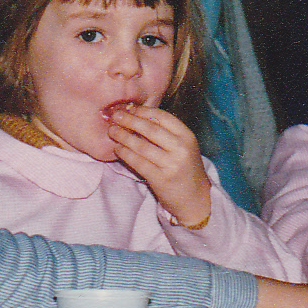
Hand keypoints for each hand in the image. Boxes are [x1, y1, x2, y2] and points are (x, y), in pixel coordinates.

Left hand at [106, 104, 210, 229]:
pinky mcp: (161, 180)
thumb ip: (165, 133)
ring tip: (112, 131)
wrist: (196, 199)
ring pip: (141, 146)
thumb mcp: (183, 147)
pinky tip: (118, 149)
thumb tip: (136, 117)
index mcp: (187, 136)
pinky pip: (138, 163)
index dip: (144, 111)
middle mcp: (181, 148)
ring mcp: (171, 165)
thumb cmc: (185, 169)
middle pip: (150, 129)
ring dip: (124, 137)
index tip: (129, 109)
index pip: (162, 117)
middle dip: (130, 120)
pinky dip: (125, 154)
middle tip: (115, 116)